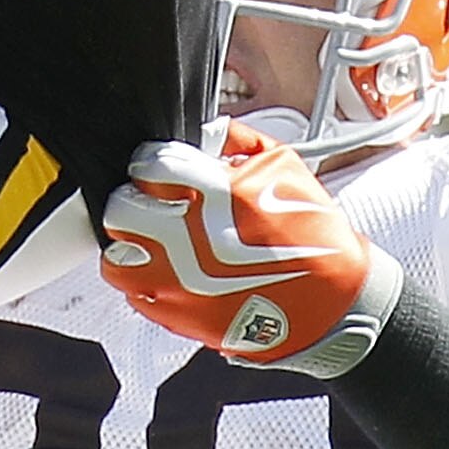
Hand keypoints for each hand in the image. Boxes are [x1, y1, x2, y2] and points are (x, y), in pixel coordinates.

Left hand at [101, 127, 400, 371]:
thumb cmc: (314, 238)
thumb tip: (203, 132)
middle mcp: (187, 239)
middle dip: (137, 198)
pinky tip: (170, 268)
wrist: (333, 306)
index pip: (148, 164)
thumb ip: (235, 141)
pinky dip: (144, 277)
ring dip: (131, 241)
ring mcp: (176, 282)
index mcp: (214, 195)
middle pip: (121, 206)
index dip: (154, 161)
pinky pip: (132, 293)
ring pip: (115, 254)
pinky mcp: (175, 316)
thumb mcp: (284, 167)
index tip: (163, 167)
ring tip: (156, 238)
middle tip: (156, 201)